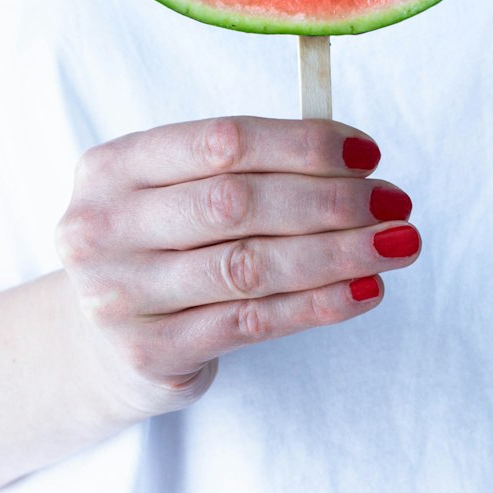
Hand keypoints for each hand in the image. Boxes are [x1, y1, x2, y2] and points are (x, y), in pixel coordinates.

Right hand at [55, 115, 419, 419]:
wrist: (94, 347)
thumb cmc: (159, 251)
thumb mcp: (174, 195)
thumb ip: (245, 170)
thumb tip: (356, 160)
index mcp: (111, 167)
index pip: (222, 141)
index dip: (303, 144)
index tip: (368, 153)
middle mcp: (103, 227)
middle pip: (239, 203)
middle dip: (331, 200)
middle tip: (395, 202)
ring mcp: (121, 294)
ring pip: (252, 266)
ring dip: (339, 253)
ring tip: (398, 245)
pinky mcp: (150, 351)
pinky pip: (254, 321)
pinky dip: (320, 305)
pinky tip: (366, 291)